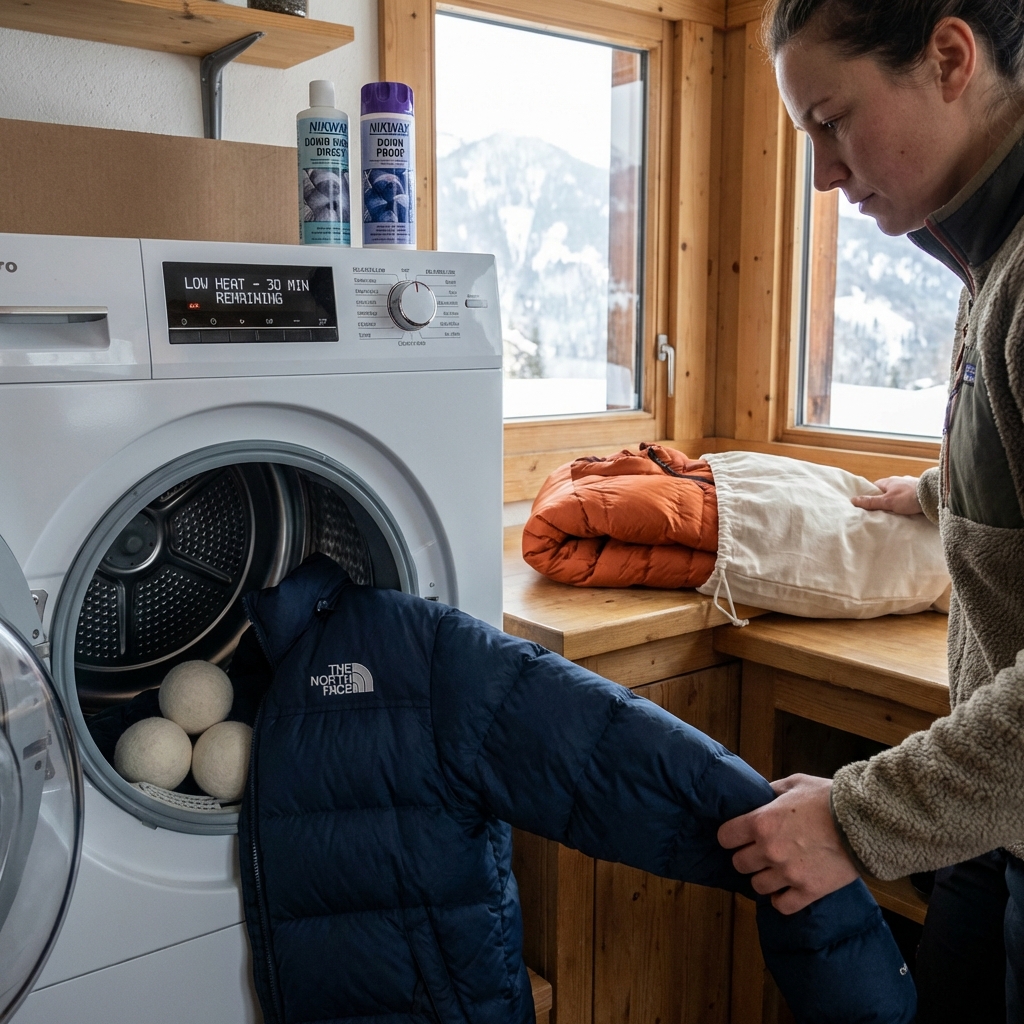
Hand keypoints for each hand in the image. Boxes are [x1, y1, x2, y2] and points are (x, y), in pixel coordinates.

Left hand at [717, 775, 858, 913]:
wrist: (865, 822)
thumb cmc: (828, 798)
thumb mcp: (796, 783)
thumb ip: (773, 790)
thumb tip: (760, 796)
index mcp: (761, 822)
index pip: (725, 837)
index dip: (731, 836)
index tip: (739, 836)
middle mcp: (769, 850)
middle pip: (739, 864)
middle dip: (747, 857)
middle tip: (760, 852)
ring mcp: (788, 874)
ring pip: (757, 886)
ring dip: (764, 878)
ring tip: (775, 871)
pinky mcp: (808, 891)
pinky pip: (782, 906)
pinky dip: (781, 900)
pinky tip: (786, 890)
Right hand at [851, 476, 921, 514]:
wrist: (933, 495)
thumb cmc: (909, 497)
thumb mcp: (887, 501)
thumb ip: (871, 502)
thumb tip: (853, 500)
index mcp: (888, 481)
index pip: (873, 488)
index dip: (869, 496)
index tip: (867, 505)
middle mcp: (898, 480)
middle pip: (885, 491)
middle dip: (883, 500)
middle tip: (880, 511)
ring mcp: (909, 484)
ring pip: (897, 493)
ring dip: (895, 501)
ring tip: (894, 512)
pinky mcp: (918, 490)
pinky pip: (908, 496)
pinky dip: (906, 502)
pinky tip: (907, 508)